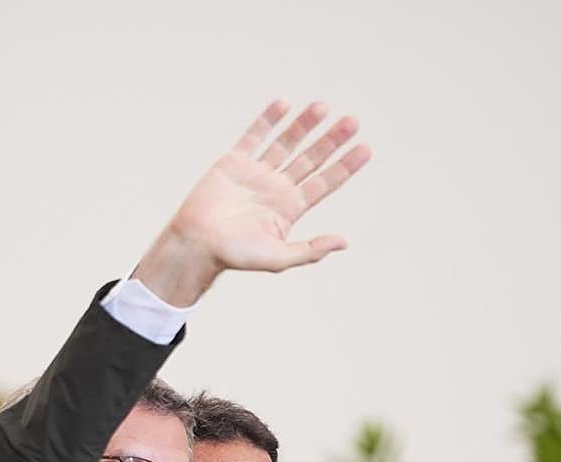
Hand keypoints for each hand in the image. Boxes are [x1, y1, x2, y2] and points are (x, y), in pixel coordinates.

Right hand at [136, 100, 370, 305]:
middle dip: (331, 140)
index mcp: (290, 208)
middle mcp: (277, 187)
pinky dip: (269, 120)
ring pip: (286, 143)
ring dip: (304, 125)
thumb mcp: (278, 258)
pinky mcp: (234, 161)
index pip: (324, 182)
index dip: (345, 166)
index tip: (365, 149)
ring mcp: (257, 172)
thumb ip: (310, 250)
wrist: (196, 243)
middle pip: (311, 158)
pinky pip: (255, 135)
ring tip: (322, 106)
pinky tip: (284, 104)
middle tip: (352, 121)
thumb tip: (344, 242)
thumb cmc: (234, 255)